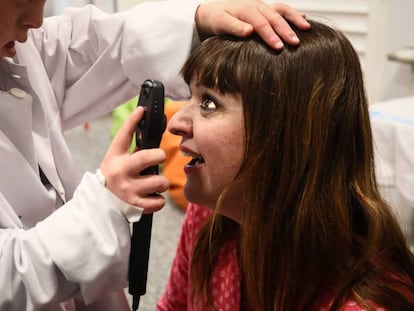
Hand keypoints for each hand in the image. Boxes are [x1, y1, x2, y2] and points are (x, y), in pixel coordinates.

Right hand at [100, 107, 167, 212]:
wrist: (101, 203)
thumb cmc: (114, 177)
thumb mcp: (116, 160)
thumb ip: (132, 149)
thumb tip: (149, 131)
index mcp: (115, 157)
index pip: (123, 135)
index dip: (133, 120)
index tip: (142, 110)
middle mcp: (121, 172)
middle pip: (150, 157)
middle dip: (159, 156)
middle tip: (158, 159)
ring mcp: (129, 190)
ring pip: (161, 181)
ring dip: (161, 182)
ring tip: (154, 183)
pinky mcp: (136, 205)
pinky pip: (159, 201)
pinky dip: (159, 200)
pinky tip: (152, 196)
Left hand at [195, 0, 309, 49]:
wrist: (214, 11)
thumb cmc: (217, 19)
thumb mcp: (221, 23)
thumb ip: (234, 27)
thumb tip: (249, 31)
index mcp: (247, 10)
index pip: (261, 24)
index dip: (271, 36)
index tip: (279, 47)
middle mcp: (258, 5)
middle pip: (275, 17)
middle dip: (287, 30)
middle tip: (296, 43)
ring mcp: (264, 6)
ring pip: (282, 10)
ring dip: (295, 19)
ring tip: (307, 28)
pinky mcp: (266, 9)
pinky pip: (282, 9)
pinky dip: (293, 14)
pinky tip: (304, 20)